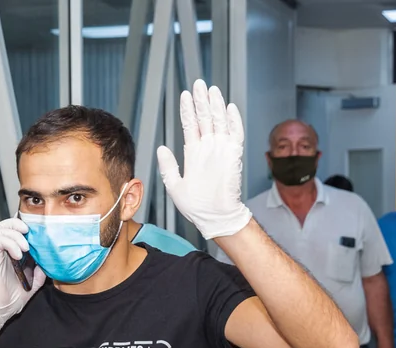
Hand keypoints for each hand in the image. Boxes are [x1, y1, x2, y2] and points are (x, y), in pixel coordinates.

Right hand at [0, 218, 45, 341]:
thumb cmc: (11, 299)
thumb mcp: (32, 283)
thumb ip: (39, 272)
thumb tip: (47, 263)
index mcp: (9, 254)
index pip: (13, 230)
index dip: (22, 224)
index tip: (35, 227)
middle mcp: (0, 251)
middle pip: (5, 224)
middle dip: (18, 223)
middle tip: (30, 233)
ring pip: (0, 228)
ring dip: (16, 233)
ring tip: (26, 246)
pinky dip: (11, 243)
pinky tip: (18, 254)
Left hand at [156, 79, 252, 240]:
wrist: (214, 217)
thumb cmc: (196, 206)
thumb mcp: (174, 186)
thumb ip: (168, 166)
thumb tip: (160, 148)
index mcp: (193, 153)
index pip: (190, 125)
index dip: (187, 110)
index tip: (184, 94)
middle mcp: (208, 148)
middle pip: (204, 118)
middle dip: (201, 100)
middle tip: (198, 83)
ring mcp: (221, 150)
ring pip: (219, 122)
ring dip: (215, 105)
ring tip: (211, 89)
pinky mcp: (234, 155)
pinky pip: (235, 134)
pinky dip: (233, 120)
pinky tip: (229, 107)